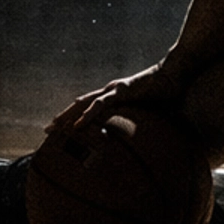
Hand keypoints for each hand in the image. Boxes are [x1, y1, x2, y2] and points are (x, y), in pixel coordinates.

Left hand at [51, 60, 184, 134]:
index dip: (74, 118)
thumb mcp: (154, 116)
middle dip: (63, 118)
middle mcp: (110, 93)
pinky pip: (100, 105)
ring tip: (53, 128)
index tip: (61, 132)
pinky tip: (78, 126)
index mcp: (116, 99)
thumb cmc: (168, 95)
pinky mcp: (121, 90)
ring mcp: (114, 90)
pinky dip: (87, 115)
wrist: (177, 74)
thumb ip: (147, 128)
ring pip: (83, 104)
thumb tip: (150, 149)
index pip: (89, 108)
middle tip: (46, 132)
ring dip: (67, 116)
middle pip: (80, 105)